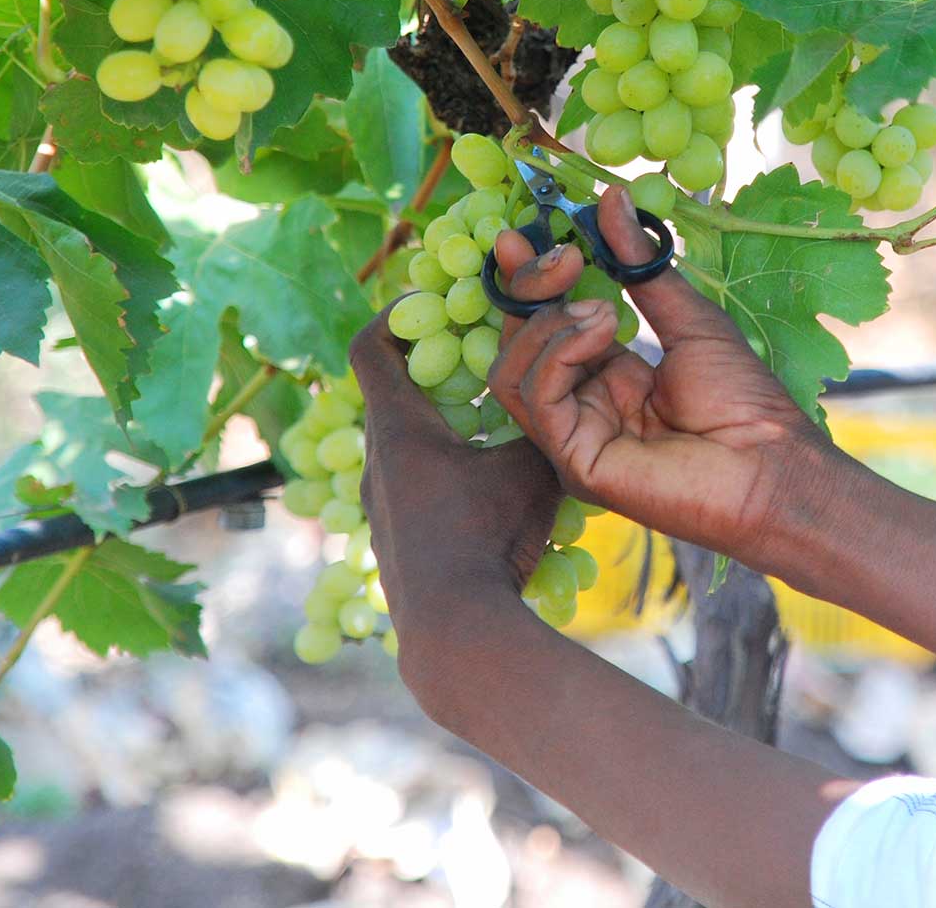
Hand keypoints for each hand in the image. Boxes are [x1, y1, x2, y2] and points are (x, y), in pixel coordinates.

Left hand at [350, 309, 560, 677]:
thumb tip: (565, 380)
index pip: (370, 347)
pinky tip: (490, 490)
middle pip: (393, 396)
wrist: (457, 629)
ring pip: (405, 446)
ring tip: (496, 427)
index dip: (395, 314)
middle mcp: (375, 462)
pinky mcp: (393, 542)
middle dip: (437, 372)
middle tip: (483, 361)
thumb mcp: (531, 465)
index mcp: (398, 428)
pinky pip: (413, 488)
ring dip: (445, 427)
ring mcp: (378, 508)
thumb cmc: (490, 534)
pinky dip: (445, 472)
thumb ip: (543, 418)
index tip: (433, 305)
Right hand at [488, 186, 848, 567]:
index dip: (529, 281)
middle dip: (532, 290)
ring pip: (511, 370)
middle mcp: (581, 407)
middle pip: (518, 343)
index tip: (522, 235)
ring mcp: (573, 438)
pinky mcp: (574, 460)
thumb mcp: (690, 318)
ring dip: (549, 323)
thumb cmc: (744, 402)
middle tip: (565, 257)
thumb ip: (642, 265)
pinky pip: (537, 396)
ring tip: (604, 309)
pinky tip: (602, 334)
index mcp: (606, 378)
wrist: (773, 465)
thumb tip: (611, 197)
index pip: (544, 324)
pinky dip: (559, 353)